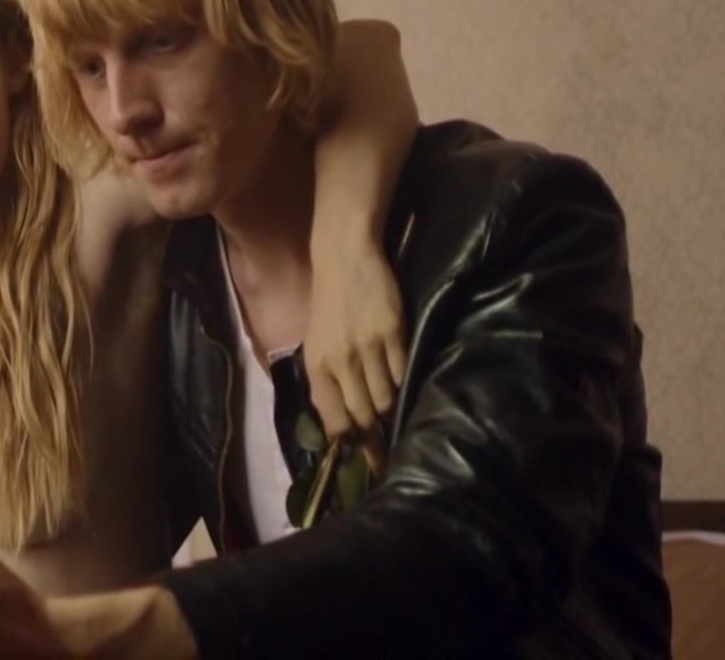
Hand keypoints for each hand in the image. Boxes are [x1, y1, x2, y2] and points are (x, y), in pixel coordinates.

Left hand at [303, 234, 406, 441]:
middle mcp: (340, 361)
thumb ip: (328, 381)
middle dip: (375, 439)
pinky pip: (403, 372)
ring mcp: (368, 348)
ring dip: (393, 413)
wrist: (345, 259)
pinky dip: (405, 385)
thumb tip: (342, 423)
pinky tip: (409, 391)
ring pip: (386, 397)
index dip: (350, 444)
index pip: (334, 419)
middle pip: (363, 413)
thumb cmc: (329, 304)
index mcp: (317, 366)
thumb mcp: (316, 345)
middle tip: (388, 458)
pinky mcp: (393, 333)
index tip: (364, 465)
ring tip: (399, 424)